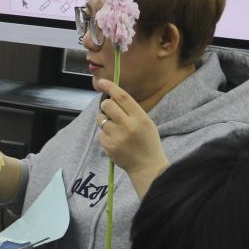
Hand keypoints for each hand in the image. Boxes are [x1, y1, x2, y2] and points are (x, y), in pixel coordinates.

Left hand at [95, 79, 168, 195]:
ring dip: (105, 120)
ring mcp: (117, 136)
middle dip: (106, 105)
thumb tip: (113, 97)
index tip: (102, 82)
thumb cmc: (147, 142)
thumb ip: (131, 110)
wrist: (147, 166)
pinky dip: (105, 134)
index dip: (110, 87)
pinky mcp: (108, 145)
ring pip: (101, 119)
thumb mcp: (146, 123)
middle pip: (107, 105)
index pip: (122, 97)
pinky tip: (115, 140)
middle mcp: (128, 125)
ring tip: (115, 128)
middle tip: (110, 110)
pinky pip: (101, 132)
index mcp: (140, 118)